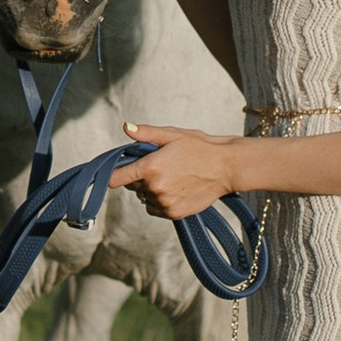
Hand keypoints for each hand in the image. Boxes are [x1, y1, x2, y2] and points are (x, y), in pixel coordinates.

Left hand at [108, 121, 246, 218]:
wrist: (226, 168)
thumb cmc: (200, 147)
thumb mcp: (172, 135)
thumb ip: (146, 133)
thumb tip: (125, 127)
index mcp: (151, 167)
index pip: (117, 178)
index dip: (113, 174)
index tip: (114, 172)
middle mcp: (155, 188)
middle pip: (132, 186)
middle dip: (139, 177)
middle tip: (159, 166)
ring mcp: (164, 203)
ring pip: (144, 198)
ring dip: (150, 190)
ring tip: (171, 177)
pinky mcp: (174, 213)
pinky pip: (155, 209)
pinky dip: (159, 201)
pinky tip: (175, 188)